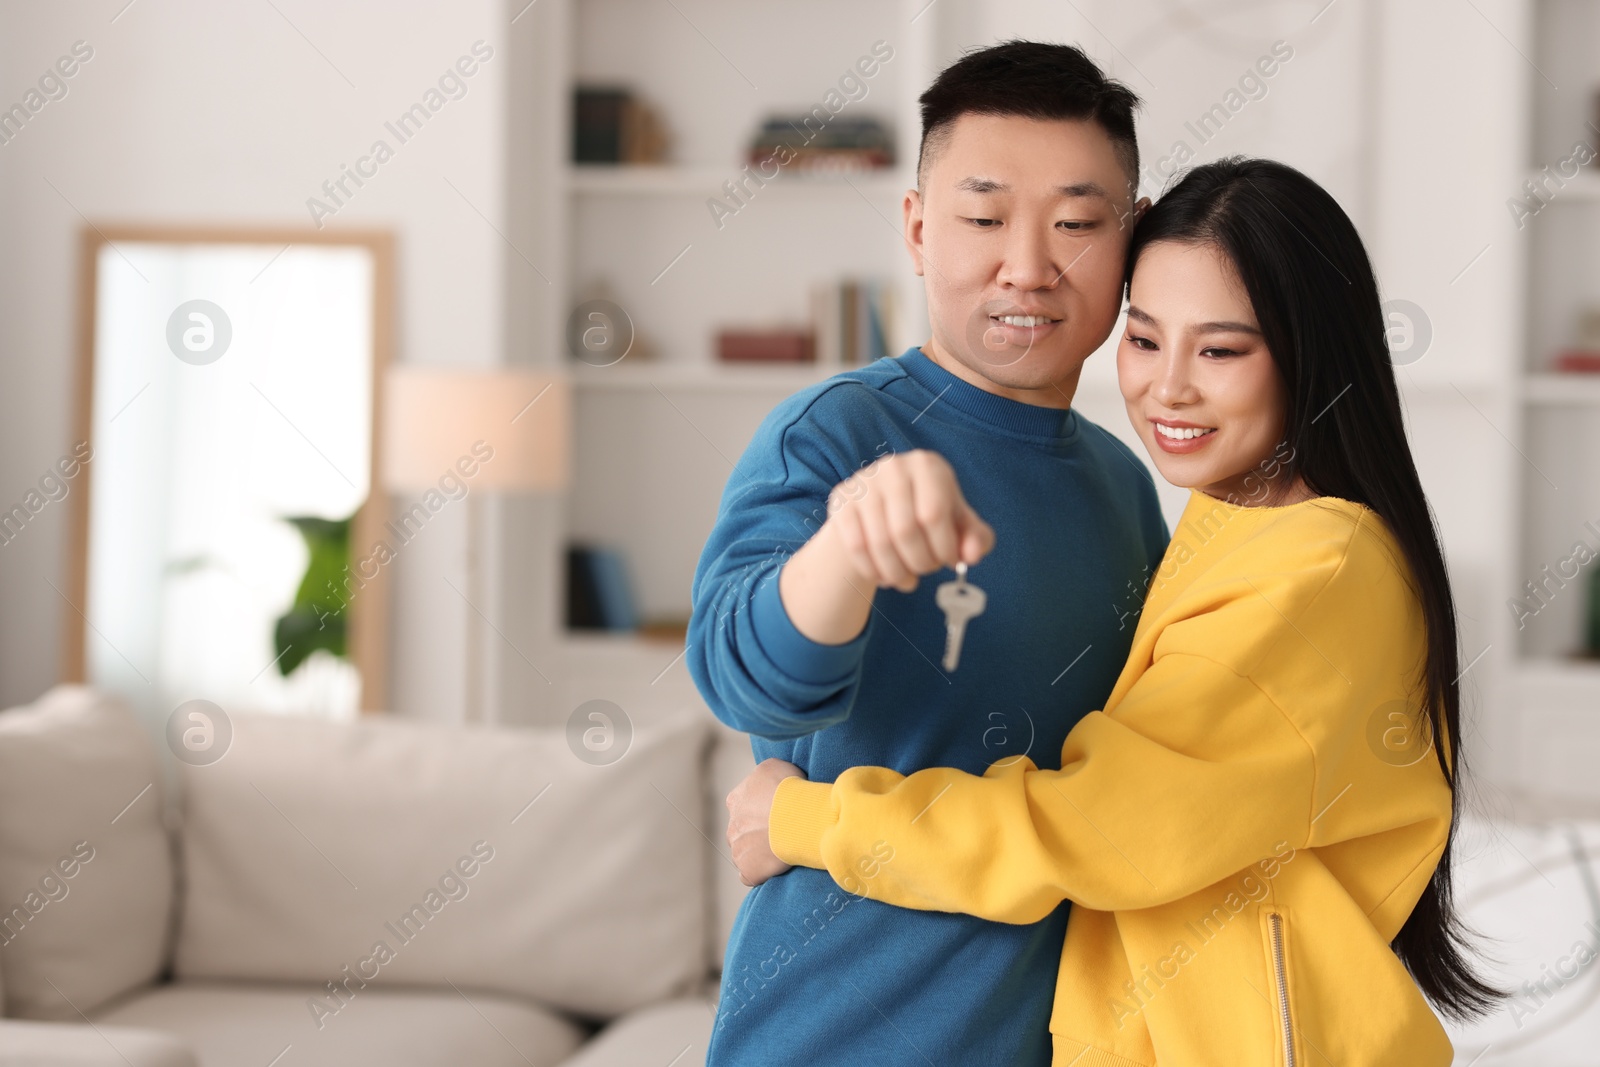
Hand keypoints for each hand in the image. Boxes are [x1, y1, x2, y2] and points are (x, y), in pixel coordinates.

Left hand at [726, 757, 805, 886]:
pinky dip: (759, 873)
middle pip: (742, 832)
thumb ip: (762, 776)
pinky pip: (749, 875)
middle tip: (781, 832)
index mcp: (735, 800)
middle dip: (757, 833)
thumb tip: (764, 781)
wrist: (797, 816)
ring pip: (745, 853)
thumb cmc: (788, 788)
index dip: (759, 811)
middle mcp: (732, 825)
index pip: (742, 808)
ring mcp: (738, 849)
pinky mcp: (748, 870)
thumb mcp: (773, 766)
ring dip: (758, 853)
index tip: (775, 813)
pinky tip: (773, 868)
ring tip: (781, 849)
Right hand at [822, 449, 994, 593]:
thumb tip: (972, 555)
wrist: (883, 506)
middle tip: (925, 571)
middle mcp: (894, 467)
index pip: (933, 514)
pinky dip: (872, 570)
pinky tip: (884, 576)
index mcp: (928, 466)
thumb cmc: (928, 514)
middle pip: (904, 530)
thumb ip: (976, 539)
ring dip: (896, 573)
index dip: (943, 548)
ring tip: (907, 580)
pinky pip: (856, 546)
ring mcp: (864, 482)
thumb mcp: (958, 524)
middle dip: (920, 562)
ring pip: (879, 542)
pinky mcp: (842, 499)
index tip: (947, 561)